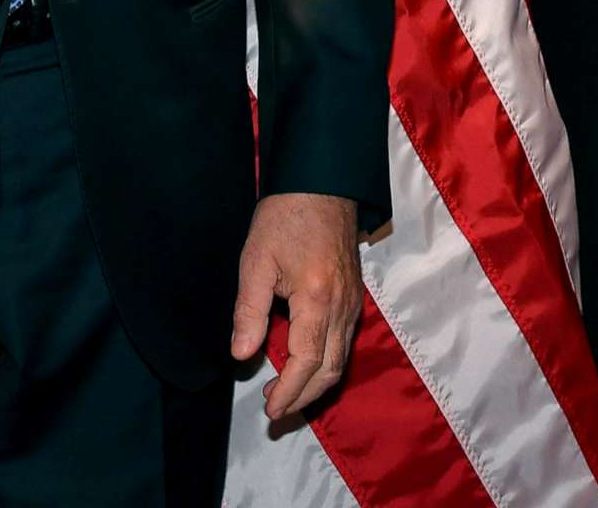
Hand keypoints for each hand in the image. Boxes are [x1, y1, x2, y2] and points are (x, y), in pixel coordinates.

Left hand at [232, 192, 361, 420]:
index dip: (289, 392)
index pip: (307, 363)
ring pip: (341, 359)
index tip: (269, 410)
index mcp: (317, 300)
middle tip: (276, 413)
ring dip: (315, 384)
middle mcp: (343, 307)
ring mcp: (354, 302)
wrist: (323, 183)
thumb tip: (241, 356)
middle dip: (303, 398)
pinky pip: (344, 342)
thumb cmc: (285, 217)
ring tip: (285, 395)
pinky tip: (304, 364)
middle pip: (329, 370)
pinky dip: (325, 363)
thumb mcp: (256, 261)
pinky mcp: (355, 295)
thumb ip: (249, 312)